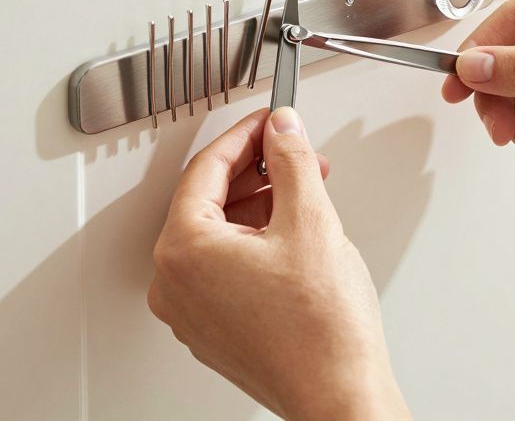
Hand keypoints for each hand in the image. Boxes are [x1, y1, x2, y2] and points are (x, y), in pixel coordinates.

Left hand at [148, 108, 409, 419]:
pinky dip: (255, 243)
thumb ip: (290, 160)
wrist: (339, 396)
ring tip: (305, 195)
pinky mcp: (214, 329)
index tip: (269, 122)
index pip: (206, 169)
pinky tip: (293, 236)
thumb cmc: (321, 330)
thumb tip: (281, 129)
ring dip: (260, 207)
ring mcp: (192, 311)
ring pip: (219, 235)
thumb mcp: (310, 219)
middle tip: (294, 155)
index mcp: (184, 250)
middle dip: (258, 173)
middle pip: (209, 201)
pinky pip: (225, 269)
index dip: (245, 137)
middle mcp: (175, 284)